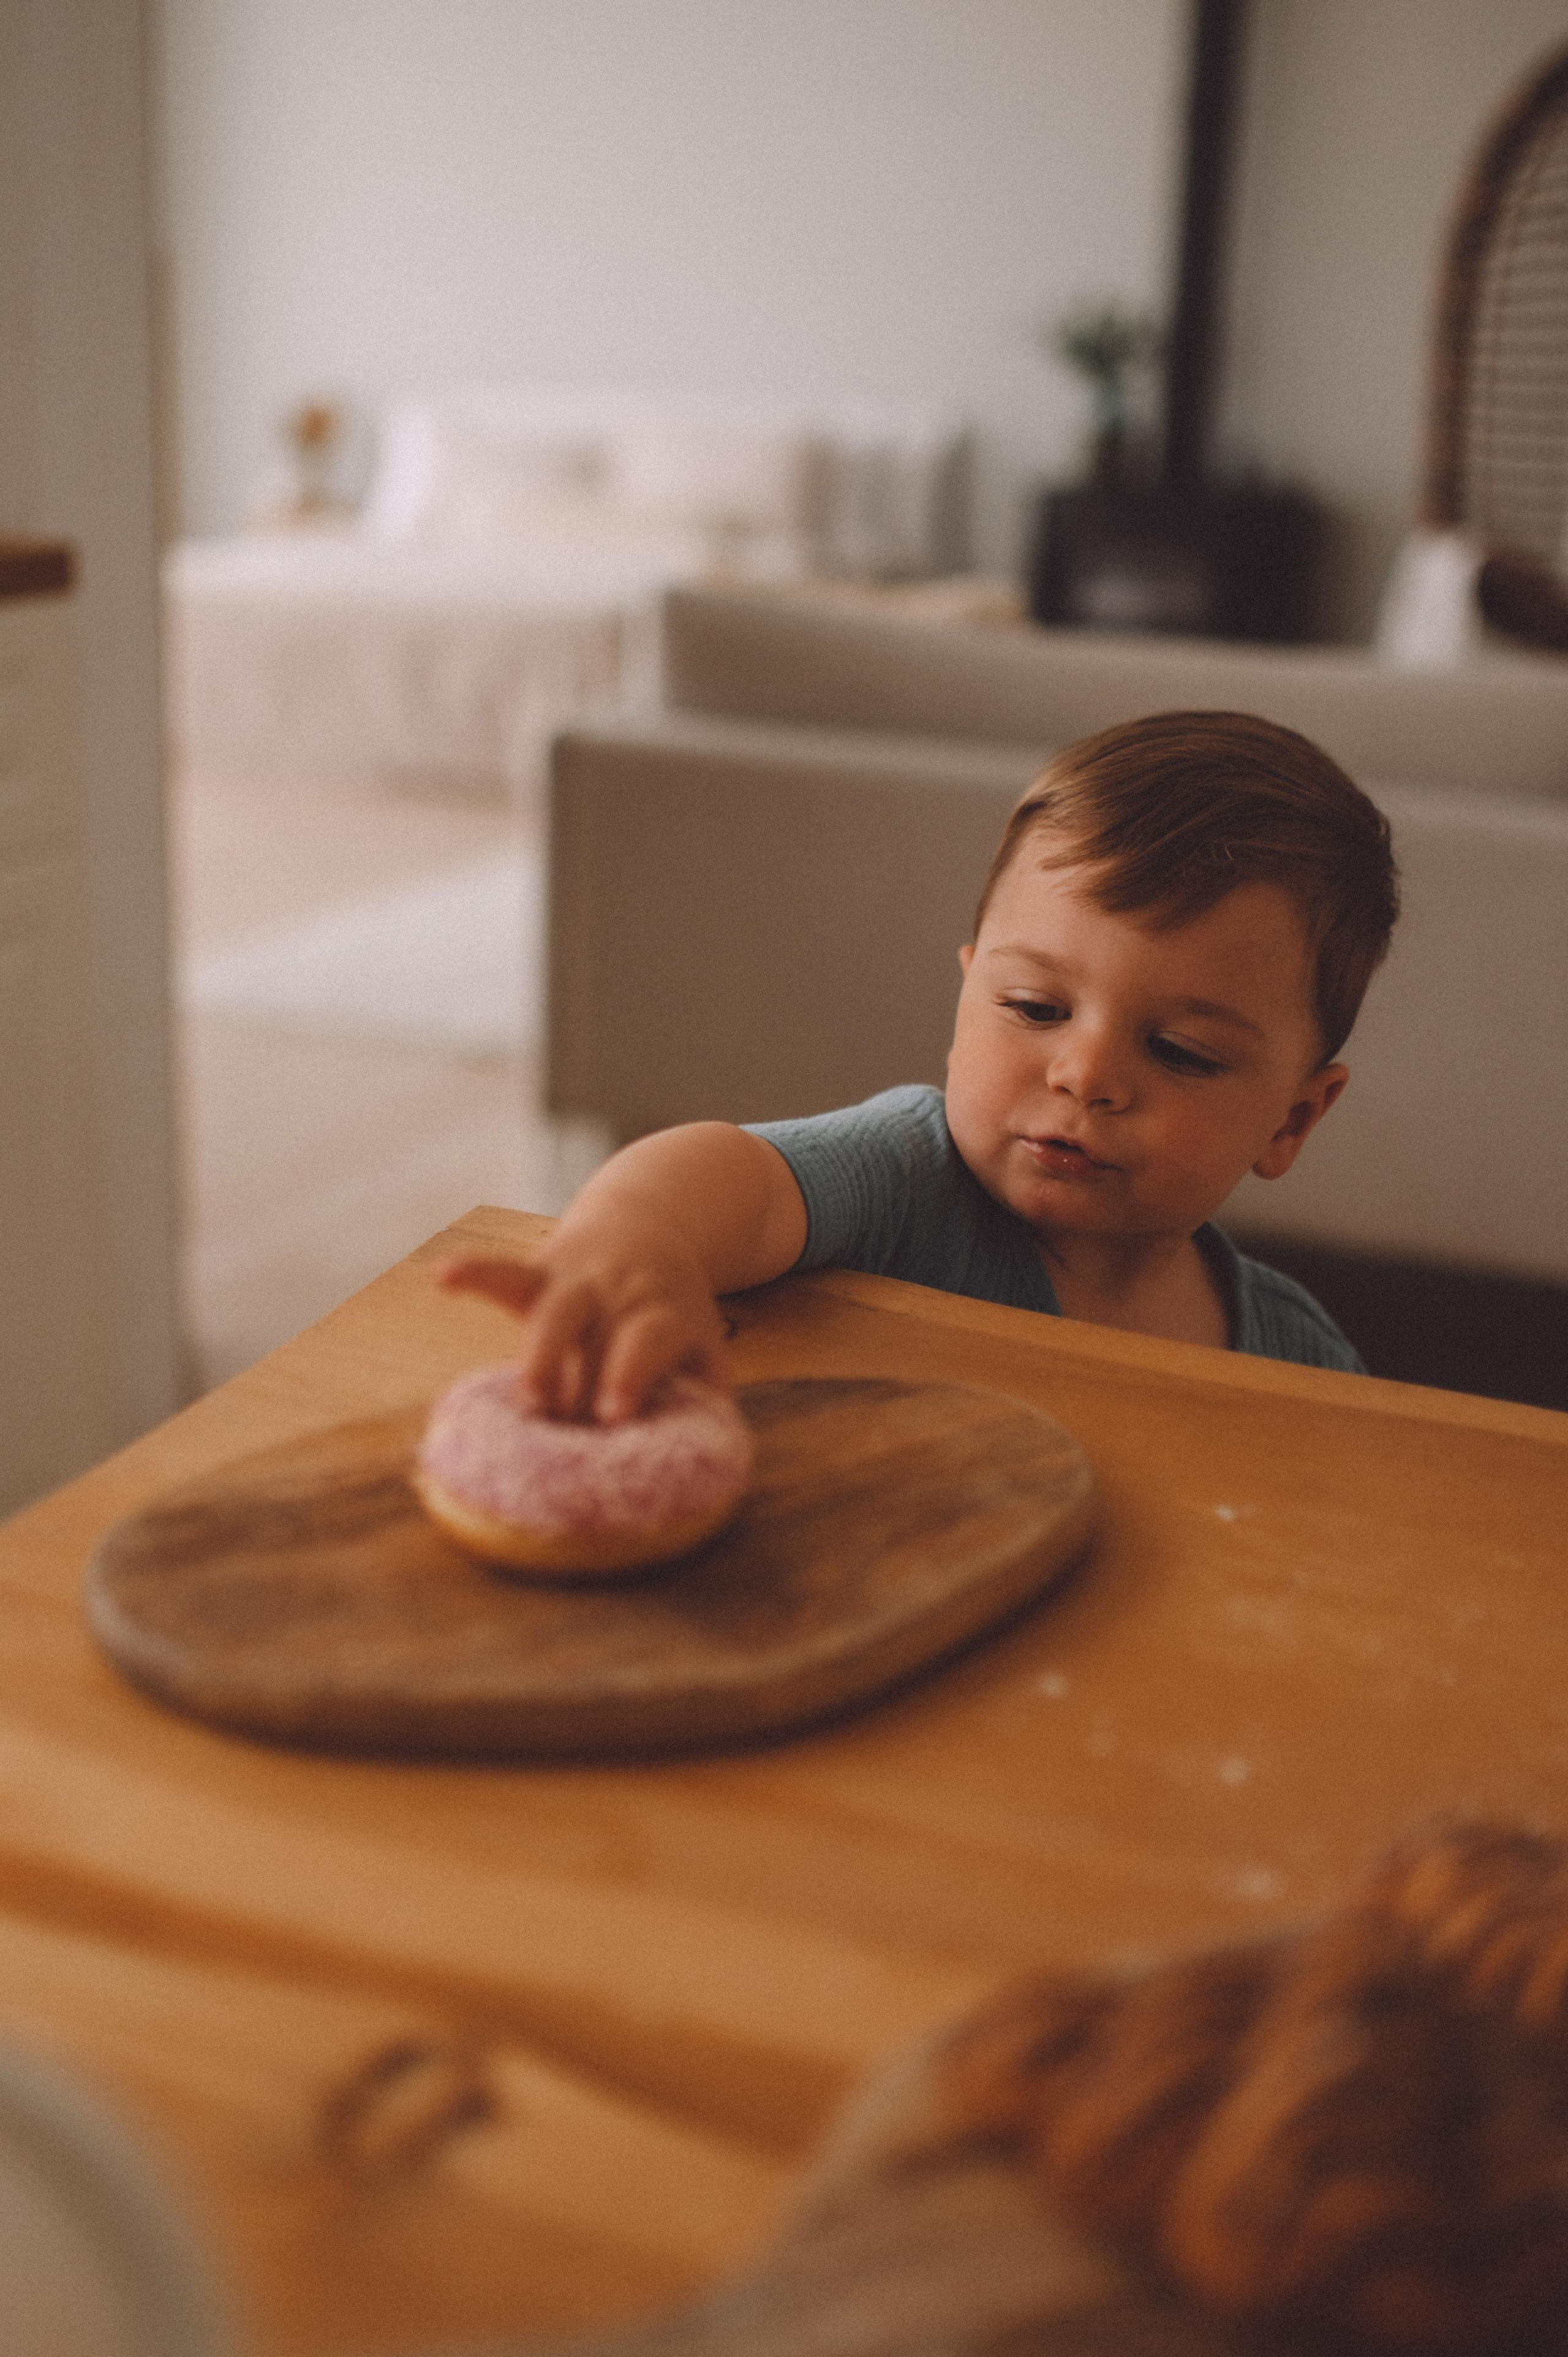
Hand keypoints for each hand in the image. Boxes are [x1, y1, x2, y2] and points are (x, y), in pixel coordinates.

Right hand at [436, 1232, 728, 1423]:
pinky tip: (441, 1277)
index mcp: (662, 1312)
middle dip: (575, 1374)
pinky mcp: (539, 1272)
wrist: (652, 1227)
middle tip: (561, 1419)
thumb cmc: (672, 1311)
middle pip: (594, 1331)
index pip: (647, 1340)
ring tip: (524, 1401)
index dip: (631, 1373)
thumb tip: (696, 1463)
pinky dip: (474, 1272)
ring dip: (537, 1354)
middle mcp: (619, 1294)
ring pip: (552, 1310)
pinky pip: (505, 1269)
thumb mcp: (703, 1343)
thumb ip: (704, 1395)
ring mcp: (577, 1282)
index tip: (616, 1413)